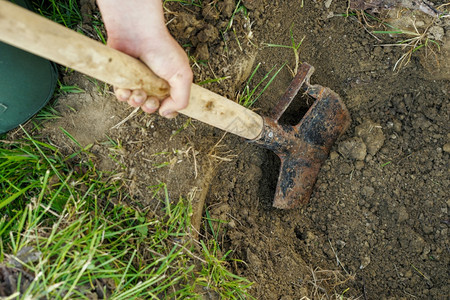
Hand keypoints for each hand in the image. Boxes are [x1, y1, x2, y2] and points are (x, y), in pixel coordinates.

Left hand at [97, 0, 192, 117]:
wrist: (137, 33)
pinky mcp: (121, 78)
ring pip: (135, 103)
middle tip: (151, 101)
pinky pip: (121, 95)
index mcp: (170, 82)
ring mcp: (137, 80)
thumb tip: (166, 113)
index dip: (168, 111)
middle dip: (151, 107)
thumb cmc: (162, 50)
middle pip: (152, 106)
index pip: (171, 104)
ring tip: (138, 93)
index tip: (165, 110)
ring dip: (137, 102)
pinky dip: (123, 96)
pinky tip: (126, 90)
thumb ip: (181, 99)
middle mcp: (154, 82)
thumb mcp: (182, 76)